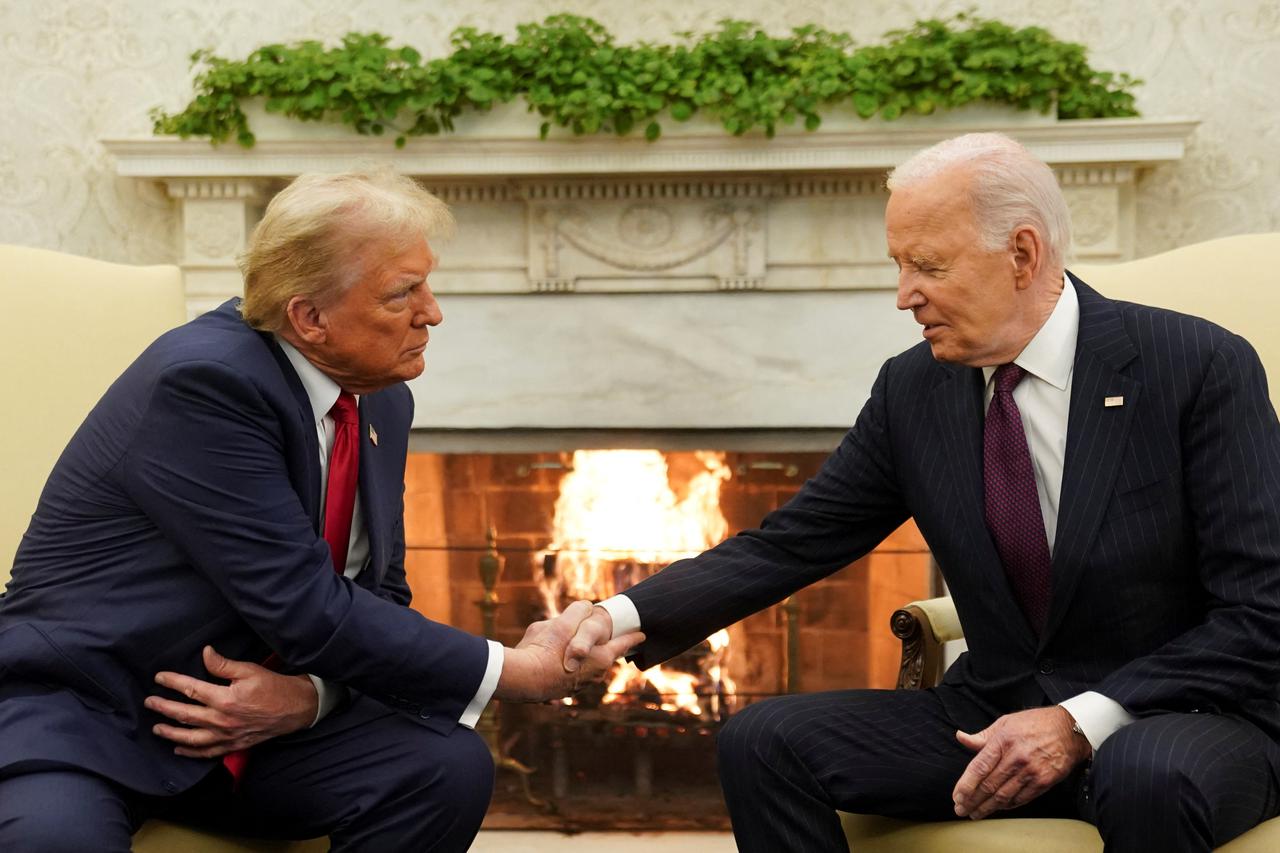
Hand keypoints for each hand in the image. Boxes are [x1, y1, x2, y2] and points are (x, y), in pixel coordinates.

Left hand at [146, 645, 318, 757]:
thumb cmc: (273, 687)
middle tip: (149, 702)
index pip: (190, 689)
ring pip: (190, 738)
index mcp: (224, 699)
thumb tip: (205, 653)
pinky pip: (206, 752)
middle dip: (164, 708)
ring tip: (156, 727)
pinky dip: (190, 752)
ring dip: (171, 733)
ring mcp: (226, 735)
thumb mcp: (249, 670)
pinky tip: (179, 749)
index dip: (172, 682)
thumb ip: (223, 664)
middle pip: (184, 715)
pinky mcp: (233, 745)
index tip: (159, 678)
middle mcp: (221, 720)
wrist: (295, 708)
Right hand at [496, 600, 643, 701]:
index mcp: (601, 657)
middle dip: (601, 646)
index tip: (642, 634)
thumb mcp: (563, 622)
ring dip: (579, 657)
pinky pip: (567, 675)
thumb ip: (579, 611)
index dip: (633, 637)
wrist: (521, 679)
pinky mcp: (560, 692)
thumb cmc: (545, 649)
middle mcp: (594, 675)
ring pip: (583, 666)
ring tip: (565, 646)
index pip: (623, 643)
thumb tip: (586, 608)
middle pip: (603, 656)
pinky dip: (562, 667)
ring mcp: (578, 687)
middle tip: (600, 637)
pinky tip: (549, 661)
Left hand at [951, 706, 1090, 819]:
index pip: (979, 767)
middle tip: (961, 810)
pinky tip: (997, 808)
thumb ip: (983, 736)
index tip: (957, 796)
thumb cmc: (1035, 724)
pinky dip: (1007, 805)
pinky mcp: (1044, 782)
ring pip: (1003, 795)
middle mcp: (1016, 758)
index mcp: (1003, 741)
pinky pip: (1021, 798)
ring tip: (975, 814)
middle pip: (989, 785)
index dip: (966, 785)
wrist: (1070, 730)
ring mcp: (1031, 771)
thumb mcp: (1006, 722)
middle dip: (972, 800)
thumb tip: (960, 737)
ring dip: (987, 807)